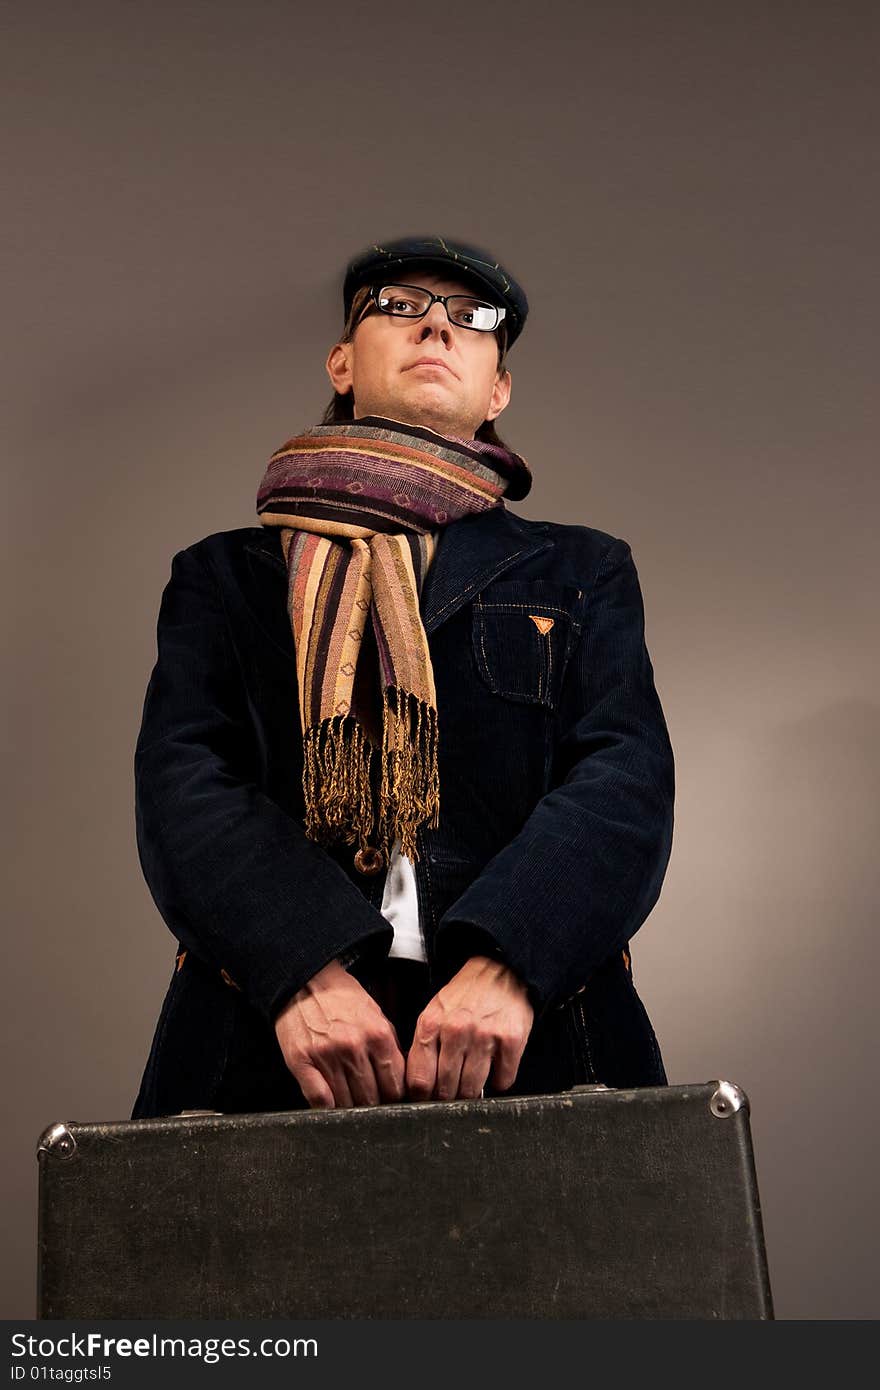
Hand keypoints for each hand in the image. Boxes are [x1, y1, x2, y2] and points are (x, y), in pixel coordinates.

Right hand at [274, 959, 405, 1108]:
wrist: (304, 981)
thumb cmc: (340, 997)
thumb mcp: (375, 1013)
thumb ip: (390, 1044)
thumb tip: (402, 1075)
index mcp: (377, 1034)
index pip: (394, 1085)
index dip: (393, 1097)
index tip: (389, 1098)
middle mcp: (354, 1047)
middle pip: (371, 1098)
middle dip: (373, 1104)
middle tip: (369, 1101)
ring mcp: (327, 1056)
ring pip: (347, 1104)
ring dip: (350, 1107)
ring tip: (350, 1100)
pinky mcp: (302, 1062)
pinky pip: (320, 1100)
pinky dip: (327, 1108)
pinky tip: (331, 1104)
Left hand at [405, 955, 533, 1102]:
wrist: (500, 971)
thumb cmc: (465, 996)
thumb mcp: (433, 1013)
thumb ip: (423, 1047)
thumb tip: (417, 1089)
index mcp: (431, 1024)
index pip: (419, 1080)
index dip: (422, 1097)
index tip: (428, 1099)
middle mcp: (455, 1030)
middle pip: (445, 1090)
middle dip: (448, 1097)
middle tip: (453, 1091)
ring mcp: (484, 1035)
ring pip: (472, 1089)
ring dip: (472, 1092)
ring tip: (472, 1079)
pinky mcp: (511, 1040)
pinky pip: (503, 1081)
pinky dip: (500, 1079)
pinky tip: (495, 1065)